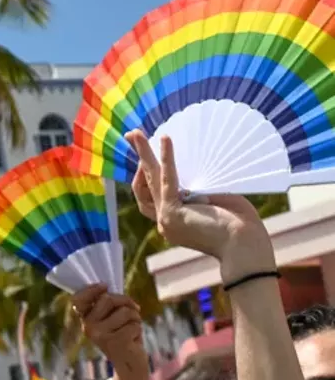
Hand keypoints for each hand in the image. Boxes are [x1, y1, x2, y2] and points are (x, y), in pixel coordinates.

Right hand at [73, 284, 147, 379]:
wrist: (129, 366)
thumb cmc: (124, 336)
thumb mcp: (113, 319)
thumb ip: (110, 304)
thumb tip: (109, 289)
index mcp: (85, 319)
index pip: (78, 300)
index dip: (90, 290)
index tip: (104, 286)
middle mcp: (88, 327)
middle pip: (108, 299)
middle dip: (126, 302)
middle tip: (133, 311)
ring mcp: (100, 335)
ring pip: (125, 311)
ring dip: (135, 318)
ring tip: (131, 329)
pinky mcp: (116, 343)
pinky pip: (134, 324)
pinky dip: (139, 330)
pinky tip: (133, 340)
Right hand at [127, 131, 273, 281]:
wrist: (246, 246)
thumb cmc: (240, 226)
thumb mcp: (214, 201)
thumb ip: (197, 189)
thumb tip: (190, 169)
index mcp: (175, 221)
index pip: (152, 194)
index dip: (150, 172)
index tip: (155, 152)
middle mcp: (165, 222)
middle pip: (143, 185)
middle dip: (140, 157)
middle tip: (132, 135)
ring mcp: (165, 219)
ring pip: (148, 180)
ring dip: (143, 154)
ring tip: (136, 133)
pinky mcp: (172, 213)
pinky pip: (166, 179)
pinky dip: (166, 157)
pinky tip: (165, 139)